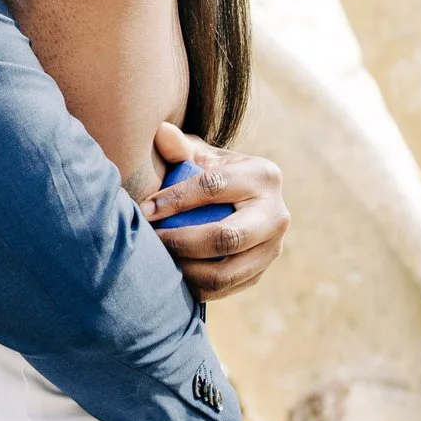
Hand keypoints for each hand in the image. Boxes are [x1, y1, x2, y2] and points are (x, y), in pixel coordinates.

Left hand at [138, 121, 288, 302]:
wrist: (243, 200)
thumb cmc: (211, 172)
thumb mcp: (200, 156)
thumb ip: (180, 148)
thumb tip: (161, 132)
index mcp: (263, 175)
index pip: (214, 187)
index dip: (175, 199)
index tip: (144, 209)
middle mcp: (276, 214)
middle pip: (226, 238)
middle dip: (181, 241)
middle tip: (152, 239)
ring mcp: (273, 248)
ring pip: (225, 272)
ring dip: (184, 269)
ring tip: (158, 258)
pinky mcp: (261, 272)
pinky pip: (224, 289)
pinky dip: (193, 285)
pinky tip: (171, 272)